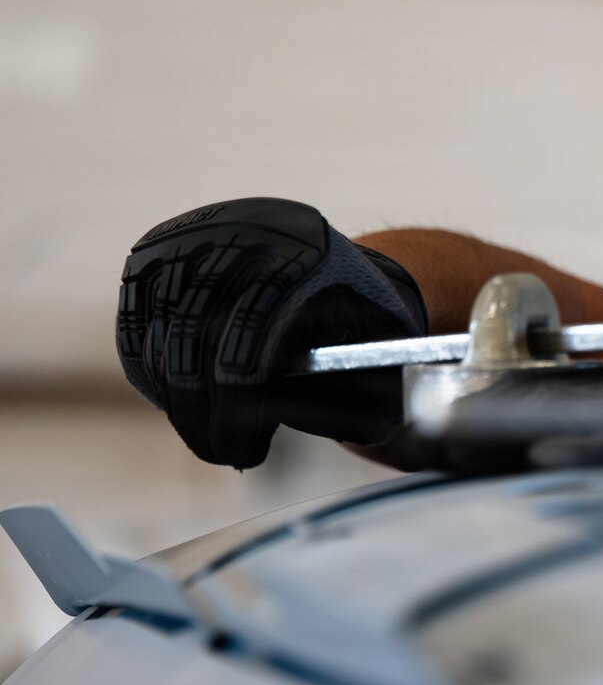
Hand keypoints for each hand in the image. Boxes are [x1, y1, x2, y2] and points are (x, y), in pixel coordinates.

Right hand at [117, 198, 427, 467]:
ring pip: (163, 334)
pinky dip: (154, 378)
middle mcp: (247, 230)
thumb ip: (356, 403)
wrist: (334, 276)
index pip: (255, 317)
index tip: (247, 449)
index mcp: (313, 249)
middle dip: (207, 409)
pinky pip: (136, 330)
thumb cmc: (364, 335)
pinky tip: (185, 409)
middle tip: (227, 454)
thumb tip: (291, 422)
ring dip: (180, 402)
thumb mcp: (384, 364)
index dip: (242, 393)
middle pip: (199, 328)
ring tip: (213, 441)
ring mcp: (195, 237)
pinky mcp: (156, 257)